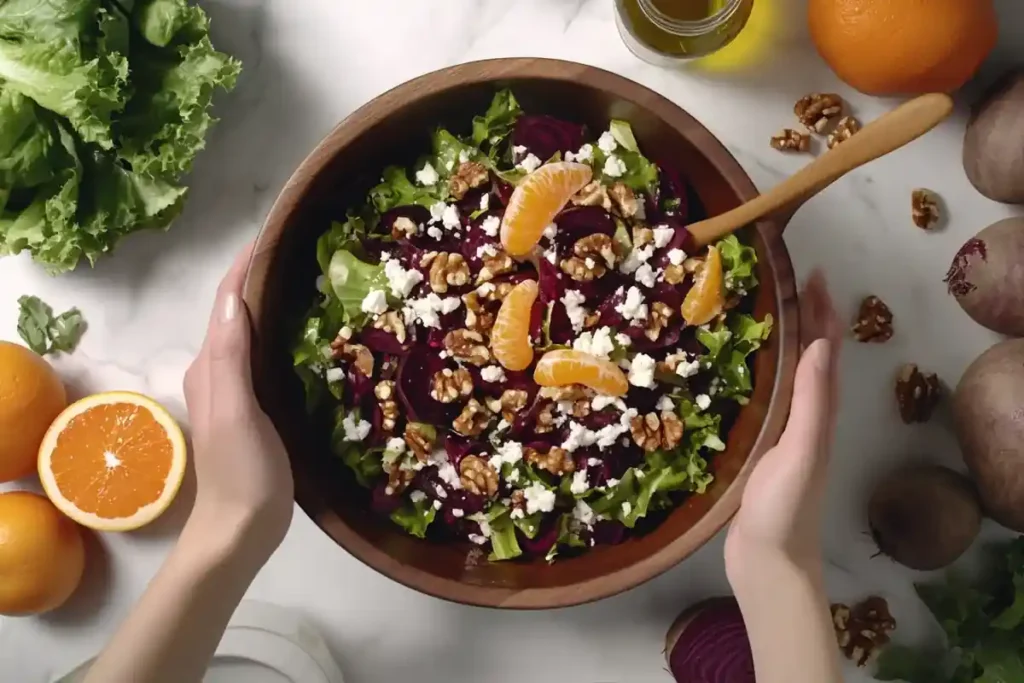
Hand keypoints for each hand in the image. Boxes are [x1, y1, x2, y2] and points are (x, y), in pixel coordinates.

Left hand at [183, 243, 293, 562]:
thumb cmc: (241, 473)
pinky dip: (282, 333)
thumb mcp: (235, 412)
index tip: (279, 231)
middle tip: (308, 250)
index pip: (226, 300)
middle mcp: (217, 369)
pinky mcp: (254, 406)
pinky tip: (307, 333)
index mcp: (210, 364)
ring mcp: (235, 388)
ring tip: (313, 279)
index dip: (247, 264)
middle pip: (238, 309)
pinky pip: (265, 354)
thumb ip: (231, 356)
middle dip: (263, 274)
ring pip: (253, 330)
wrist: (241, 531)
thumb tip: (237, 297)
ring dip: (273, 301)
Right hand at [725, 270, 841, 570]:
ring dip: (782, 343)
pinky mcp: (760, 450)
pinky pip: (766, 400)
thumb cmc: (786, 509)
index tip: (813, 274)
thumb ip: (811, 402)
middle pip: (809, 358)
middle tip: (785, 282)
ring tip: (763, 313)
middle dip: (805, 318)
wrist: (769, 562)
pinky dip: (760, 376)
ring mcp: (784, 435)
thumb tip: (819, 343)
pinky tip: (739, 373)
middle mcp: (806, 419)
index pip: (826, 352)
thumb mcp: (802, 452)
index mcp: (819, 416)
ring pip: (787, 377)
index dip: (823, 313)